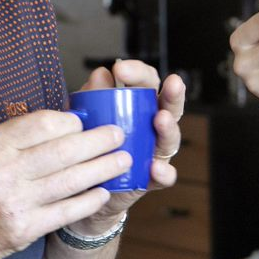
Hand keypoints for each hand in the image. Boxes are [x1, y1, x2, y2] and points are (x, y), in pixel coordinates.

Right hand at [0, 109, 129, 258]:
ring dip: (103, 168)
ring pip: (71, 180)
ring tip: (123, 159)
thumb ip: (14, 137)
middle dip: (99, 140)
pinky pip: (66, 211)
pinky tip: (103, 191)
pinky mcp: (23, 230)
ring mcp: (14, 202)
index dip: (72, 121)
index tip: (86, 122)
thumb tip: (62, 123)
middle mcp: (4, 171)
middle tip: (119, 134)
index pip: (43, 123)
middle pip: (64, 149)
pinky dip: (89, 200)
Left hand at [66, 59, 186, 232]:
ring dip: (169, 128)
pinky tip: (156, 168)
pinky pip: (165, 176)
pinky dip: (164, 172)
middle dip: (172, 94)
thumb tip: (101, 73)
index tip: (121, 69)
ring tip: (162, 119)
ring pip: (171, 139)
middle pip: (169, 106)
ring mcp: (155, 152)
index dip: (139, 73)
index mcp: (138, 106)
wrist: (85, 188)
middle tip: (172, 83)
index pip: (147, 82)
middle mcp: (152, 126)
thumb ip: (94, 96)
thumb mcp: (88, 117)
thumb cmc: (90, 144)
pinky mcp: (151, 179)